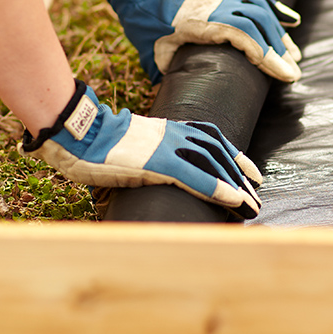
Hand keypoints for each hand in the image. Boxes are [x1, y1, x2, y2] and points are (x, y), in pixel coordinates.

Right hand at [19, 81, 262, 218]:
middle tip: (256, 194)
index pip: (210, 137)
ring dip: (234, 185)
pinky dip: (216, 188)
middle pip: (217, 151)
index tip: (249, 171)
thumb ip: (145, 152)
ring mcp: (165, 147)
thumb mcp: (128, 144)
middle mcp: (171, 134)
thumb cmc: (93, 142)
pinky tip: (232, 200)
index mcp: (165, 129)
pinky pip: (194, 176)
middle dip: (239, 174)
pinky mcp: (157, 162)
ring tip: (250, 205)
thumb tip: (149, 167)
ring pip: (212, 163)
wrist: (76, 133)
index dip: (232, 154)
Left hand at [103, 0, 301, 83]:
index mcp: (205, 23)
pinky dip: (275, 8)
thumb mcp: (156, 53)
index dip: (269, 59)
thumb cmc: (146, 24)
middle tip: (293, 74)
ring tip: (294, 55)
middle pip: (260, 27)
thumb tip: (185, 92)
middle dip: (280, 52)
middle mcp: (220, 7)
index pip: (247, 39)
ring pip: (261, 13)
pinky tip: (292, 20)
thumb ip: (173, 71)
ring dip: (280, 34)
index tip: (287, 76)